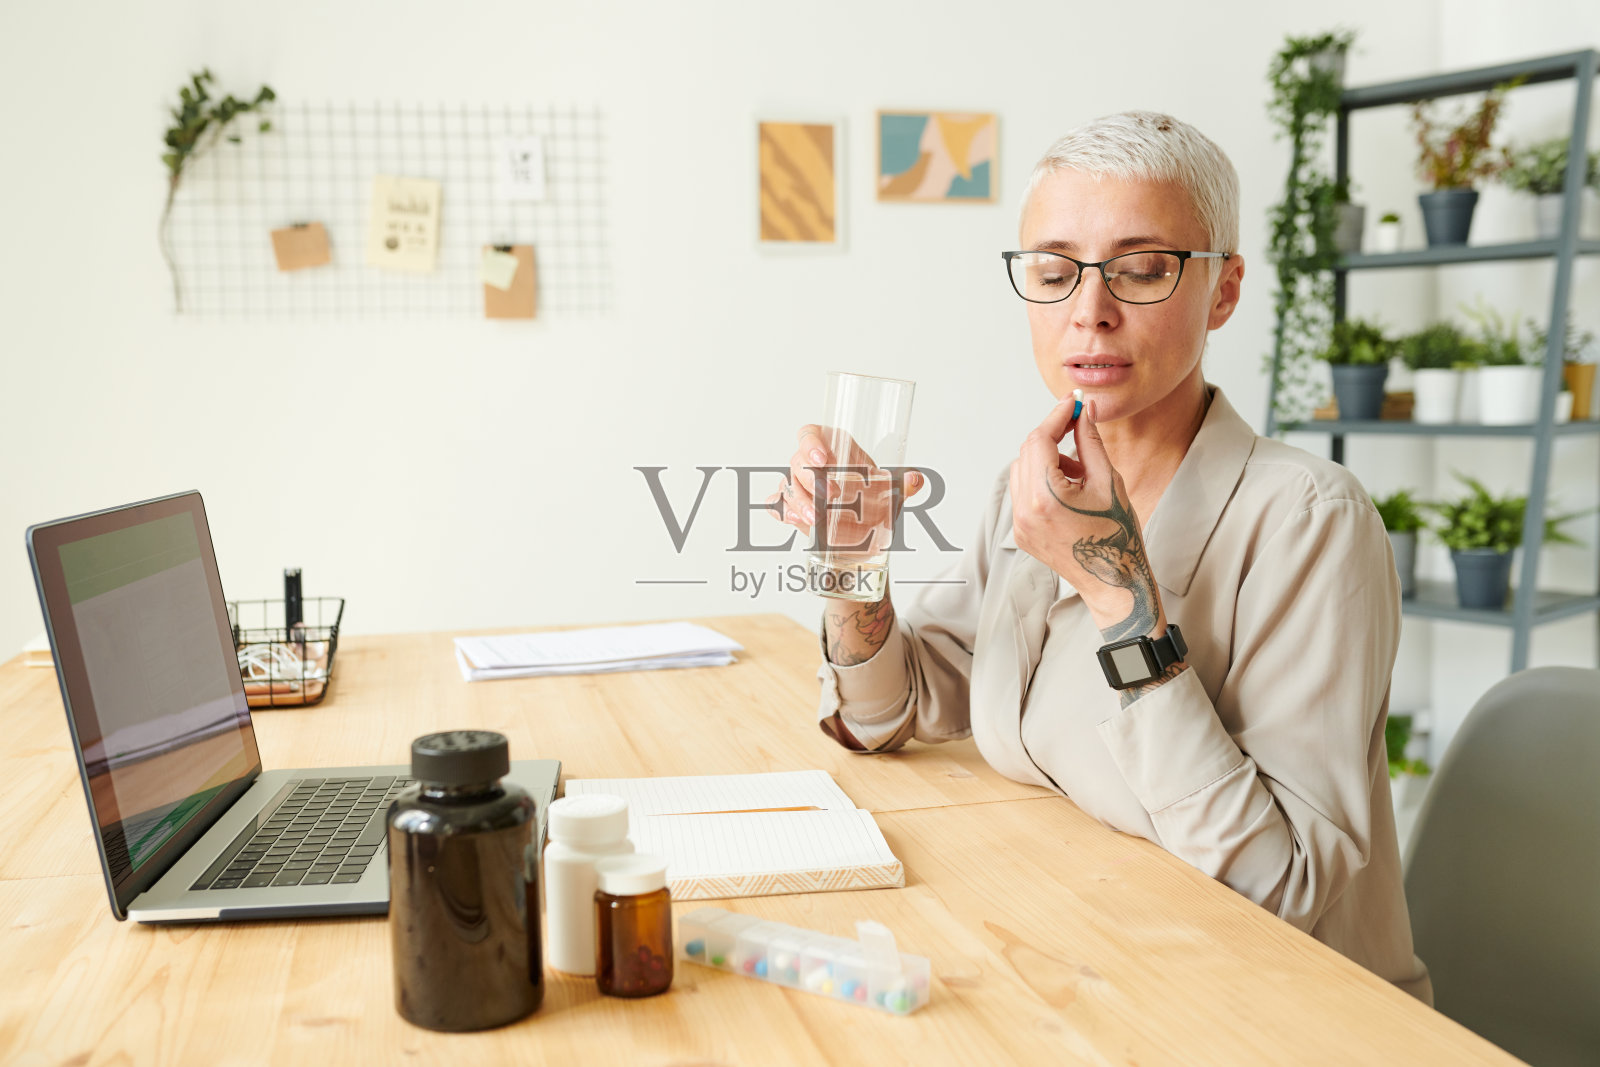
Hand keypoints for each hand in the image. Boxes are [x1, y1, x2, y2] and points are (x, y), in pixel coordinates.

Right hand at [767, 425, 923, 546]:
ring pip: (788, 485)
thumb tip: (916, 479)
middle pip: (797, 461)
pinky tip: (793, 520)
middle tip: (829, 498)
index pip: (813, 433)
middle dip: (809, 480)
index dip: (811, 442)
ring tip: (816, 519)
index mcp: (836, 451)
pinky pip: (778, 504)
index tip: (821, 460)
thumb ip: (902, 487)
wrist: (865, 537)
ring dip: (799, 502)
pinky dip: (782, 511)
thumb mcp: (890, 496)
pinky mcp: (794, 508)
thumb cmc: (873, 505)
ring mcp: (801, 487)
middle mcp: (815, 466)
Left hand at [1008, 396, 1165, 641]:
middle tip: (1078, 426)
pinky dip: (1042, 480)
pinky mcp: (1021, 533)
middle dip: (1051, 434)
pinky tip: (1070, 488)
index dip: (1056, 416)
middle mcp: (1024, 511)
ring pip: (1022, 470)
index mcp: (1045, 497)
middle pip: (1027, 451)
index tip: (1072, 403)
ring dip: (1047, 458)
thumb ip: (1090, 441)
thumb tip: (1084, 410)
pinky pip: (1023, 492)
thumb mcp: (1108, 480)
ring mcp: (1019, 524)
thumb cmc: (1118, 532)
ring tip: (1081, 470)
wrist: (1113, 581)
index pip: (1040, 440)